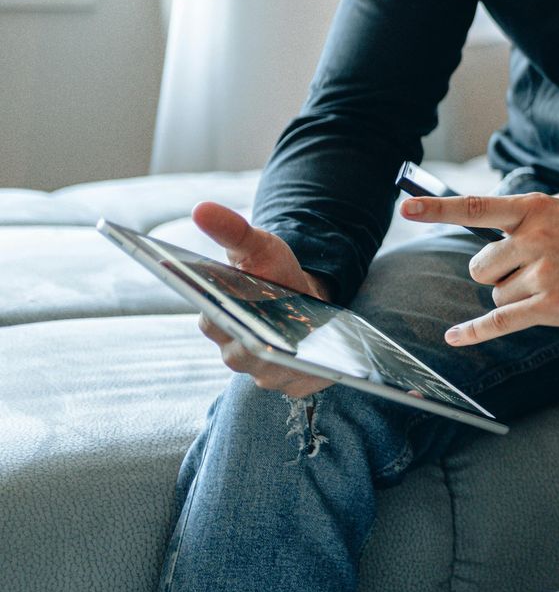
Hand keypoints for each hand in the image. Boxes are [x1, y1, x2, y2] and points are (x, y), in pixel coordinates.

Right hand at [189, 202, 334, 397]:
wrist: (307, 297)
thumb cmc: (274, 272)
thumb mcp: (258, 246)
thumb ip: (232, 230)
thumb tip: (201, 207)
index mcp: (218, 319)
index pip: (211, 322)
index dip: (216, 316)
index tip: (223, 306)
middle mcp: (235, 351)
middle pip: (237, 353)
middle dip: (250, 340)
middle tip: (264, 327)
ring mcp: (262, 371)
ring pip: (267, 372)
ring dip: (281, 361)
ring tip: (296, 347)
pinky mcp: (293, 384)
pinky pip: (299, 384)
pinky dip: (310, 373)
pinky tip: (324, 360)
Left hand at [401, 189, 558, 344]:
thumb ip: (533, 208)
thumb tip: (502, 216)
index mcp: (534, 208)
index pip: (477, 208)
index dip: (437, 208)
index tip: (406, 209)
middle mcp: (533, 237)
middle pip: (481, 267)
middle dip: (498, 276)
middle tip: (532, 273)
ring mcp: (542, 272)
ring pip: (496, 296)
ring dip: (515, 298)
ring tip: (552, 288)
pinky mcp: (550, 305)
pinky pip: (500, 321)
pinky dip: (475, 332)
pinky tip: (455, 337)